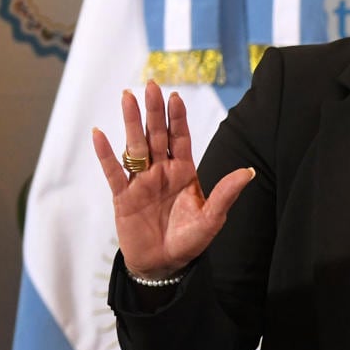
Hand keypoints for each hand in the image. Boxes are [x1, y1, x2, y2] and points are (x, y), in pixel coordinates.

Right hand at [92, 81, 252, 278]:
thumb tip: (249, 171)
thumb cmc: (190, 241)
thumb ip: (226, 194)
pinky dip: (106, 154)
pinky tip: (99, 134)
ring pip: (135, 147)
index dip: (177, 118)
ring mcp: (141, 182)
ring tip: (127, 97)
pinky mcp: (124, 196)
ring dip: (131, 123)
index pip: (181, 139)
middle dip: (154, 111)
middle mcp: (162, 172)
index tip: (175, 96)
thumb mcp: (213, 219)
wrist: (165, 264)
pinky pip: (113, 172)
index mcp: (184, 172)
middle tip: (151, 85)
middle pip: (156, 135)